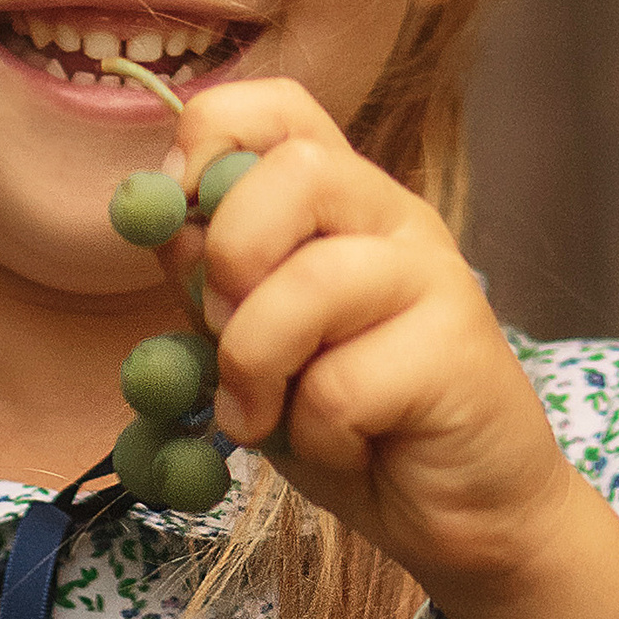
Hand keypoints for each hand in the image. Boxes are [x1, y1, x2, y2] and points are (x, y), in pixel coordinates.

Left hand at [160, 78, 618, 618]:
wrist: (457, 513)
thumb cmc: (347, 418)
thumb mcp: (251, 340)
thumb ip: (208, 277)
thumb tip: (157, 217)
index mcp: (337, 198)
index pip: (278, 106)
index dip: (208, 137)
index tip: (175, 215)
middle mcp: (391, 216)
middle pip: (295, 169)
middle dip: (229, 256)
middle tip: (220, 330)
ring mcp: (435, 277)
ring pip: (312, 282)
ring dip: (255, 363)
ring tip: (260, 414)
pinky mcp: (461, 352)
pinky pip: (344, 384)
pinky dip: (314, 431)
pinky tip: (344, 446)